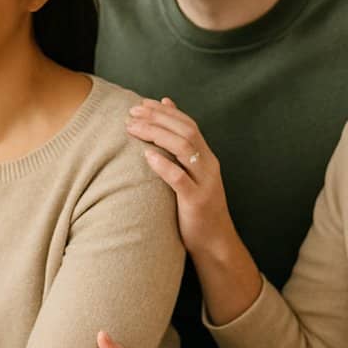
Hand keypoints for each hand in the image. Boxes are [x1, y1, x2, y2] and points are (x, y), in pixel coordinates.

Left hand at [126, 98, 241, 259]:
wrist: (214, 243)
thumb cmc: (195, 207)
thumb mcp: (189, 175)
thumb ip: (180, 149)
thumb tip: (167, 111)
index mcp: (206, 157)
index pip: (188, 124)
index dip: (165, 111)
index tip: (141, 104)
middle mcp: (208, 165)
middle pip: (185, 131)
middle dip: (158, 118)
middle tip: (132, 112)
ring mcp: (205, 183)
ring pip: (184, 148)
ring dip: (157, 134)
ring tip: (134, 128)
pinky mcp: (197, 201)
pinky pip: (181, 179)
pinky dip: (164, 165)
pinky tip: (147, 155)